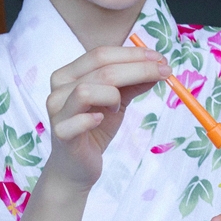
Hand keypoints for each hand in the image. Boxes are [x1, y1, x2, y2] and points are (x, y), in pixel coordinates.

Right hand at [42, 44, 167, 193]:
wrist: (77, 166)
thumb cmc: (95, 129)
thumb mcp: (117, 102)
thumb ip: (133, 83)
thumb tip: (159, 67)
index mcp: (70, 74)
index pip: (101, 54)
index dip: (132, 54)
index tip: (159, 58)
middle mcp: (59, 87)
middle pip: (101, 69)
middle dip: (138, 69)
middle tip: (163, 73)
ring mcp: (57, 110)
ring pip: (86, 91)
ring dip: (112, 96)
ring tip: (117, 107)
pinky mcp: (61, 133)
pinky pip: (77, 121)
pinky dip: (92, 119)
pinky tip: (100, 120)